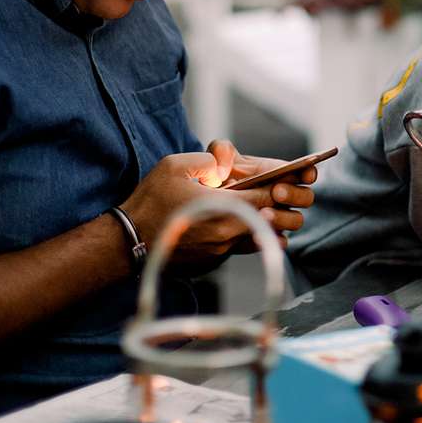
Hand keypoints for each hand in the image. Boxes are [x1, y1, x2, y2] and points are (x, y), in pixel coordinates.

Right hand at [120, 151, 316, 262]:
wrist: (128, 241)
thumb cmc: (150, 200)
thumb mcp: (177, 165)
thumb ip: (210, 160)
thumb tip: (230, 162)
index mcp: (222, 208)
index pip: (268, 198)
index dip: (284, 187)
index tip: (293, 179)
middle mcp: (227, 233)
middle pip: (273, 222)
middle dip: (284, 208)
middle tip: (284, 196)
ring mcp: (221, 252)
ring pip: (261, 238)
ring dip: (269, 225)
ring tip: (269, 210)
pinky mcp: (214, 263)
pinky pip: (242, 249)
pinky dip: (249, 237)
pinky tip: (247, 226)